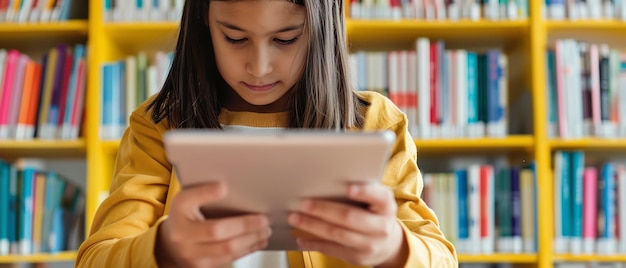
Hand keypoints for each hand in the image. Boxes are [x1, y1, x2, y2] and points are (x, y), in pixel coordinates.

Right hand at [155, 182, 270, 267]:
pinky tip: (258, 242)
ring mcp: (192, 255)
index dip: (205, 194)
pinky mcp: (203, 267)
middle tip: (263, 219)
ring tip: (265, 230)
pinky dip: (247, 250)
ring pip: (226, 249)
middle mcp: (182, 237)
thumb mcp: (186, 201)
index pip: (187, 201)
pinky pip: (229, 259)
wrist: (171, 246)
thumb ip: (202, 193)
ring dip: (250, 239)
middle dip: (244, 225)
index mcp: (178, 213)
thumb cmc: (184, 218)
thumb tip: (224, 188)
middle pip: (216, 231)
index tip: (223, 187)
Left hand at [288, 183, 407, 266]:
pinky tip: (301, 238)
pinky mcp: (358, 257)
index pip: (380, 197)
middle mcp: (382, 227)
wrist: (389, 244)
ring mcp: (370, 244)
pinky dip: (314, 243)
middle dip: (324, 210)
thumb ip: (361, 190)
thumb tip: (328, 179)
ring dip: (313, 226)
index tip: (349, 188)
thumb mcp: (377, 200)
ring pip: (337, 235)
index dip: (364, 192)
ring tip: (295, 218)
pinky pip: (332, 250)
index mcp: (386, 206)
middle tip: (304, 204)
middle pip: (350, 217)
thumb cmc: (376, 214)